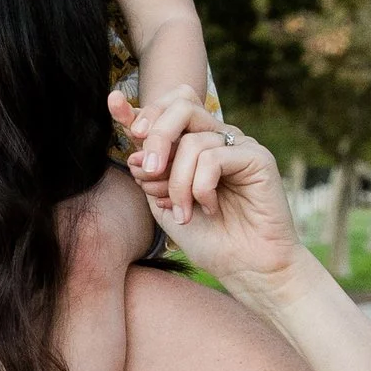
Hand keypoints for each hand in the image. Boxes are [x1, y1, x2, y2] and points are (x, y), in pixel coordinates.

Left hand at [119, 99, 302, 291]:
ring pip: (192, 141)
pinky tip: (210, 209)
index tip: (113, 102)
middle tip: (148, 170)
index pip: (167, 111)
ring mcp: (239, 145)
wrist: (245, 268)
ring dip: (177, 181)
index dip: (138, 107)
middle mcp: (218, 138)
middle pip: (181, 106)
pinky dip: (201, 188)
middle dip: (156, 136)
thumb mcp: (165, 203)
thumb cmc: (207, 238)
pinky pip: (213, 158)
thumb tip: (133, 149)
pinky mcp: (257, 157)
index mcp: (195, 144)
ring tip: (182, 211)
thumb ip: (150, 172)